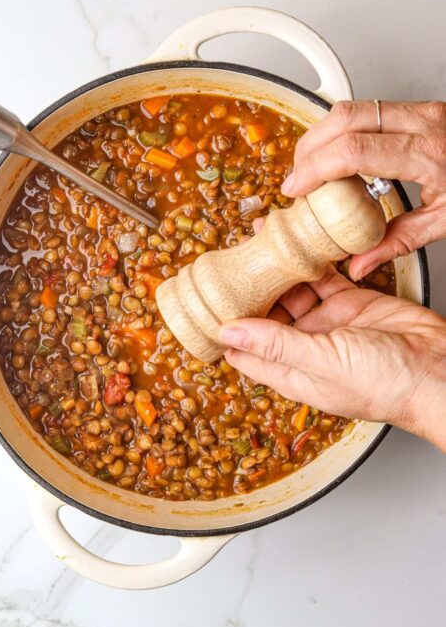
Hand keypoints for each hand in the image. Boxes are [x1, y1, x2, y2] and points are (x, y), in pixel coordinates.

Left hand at [219, 267, 445, 450]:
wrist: (438, 368)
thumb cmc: (386, 382)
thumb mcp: (322, 363)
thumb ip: (275, 345)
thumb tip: (228, 333)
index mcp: (291, 372)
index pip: (245, 353)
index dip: (224, 331)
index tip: (204, 306)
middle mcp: (304, 348)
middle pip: (264, 317)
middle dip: (247, 292)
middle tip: (230, 264)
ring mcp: (327, 323)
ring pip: (291, 293)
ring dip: (274, 272)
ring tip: (255, 245)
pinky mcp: (349, 302)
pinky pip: (321, 279)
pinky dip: (307, 263)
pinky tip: (292, 244)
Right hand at [281, 101, 445, 278]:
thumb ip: (397, 242)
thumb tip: (359, 263)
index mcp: (429, 153)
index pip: (354, 150)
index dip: (315, 168)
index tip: (296, 189)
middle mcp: (423, 122)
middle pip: (344, 117)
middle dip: (310, 146)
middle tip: (298, 177)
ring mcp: (421, 110)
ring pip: (352, 107)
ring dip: (323, 135)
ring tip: (312, 167)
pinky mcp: (419, 109)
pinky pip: (367, 110)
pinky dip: (342, 130)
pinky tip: (339, 155)